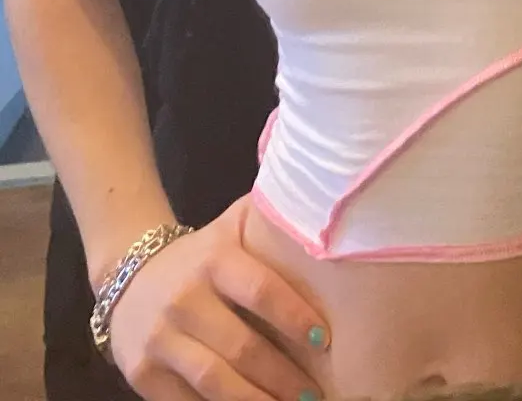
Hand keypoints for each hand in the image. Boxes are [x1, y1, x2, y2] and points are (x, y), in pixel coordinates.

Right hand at [106, 198, 328, 400]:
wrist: (127, 273)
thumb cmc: (200, 255)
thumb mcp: (229, 227)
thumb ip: (267, 218)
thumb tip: (326, 207)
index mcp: (213, 260)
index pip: (260, 290)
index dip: (294, 317)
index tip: (325, 339)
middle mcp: (185, 299)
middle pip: (241, 346)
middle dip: (282, 375)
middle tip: (314, 393)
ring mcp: (159, 340)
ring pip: (213, 380)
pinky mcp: (142, 374)